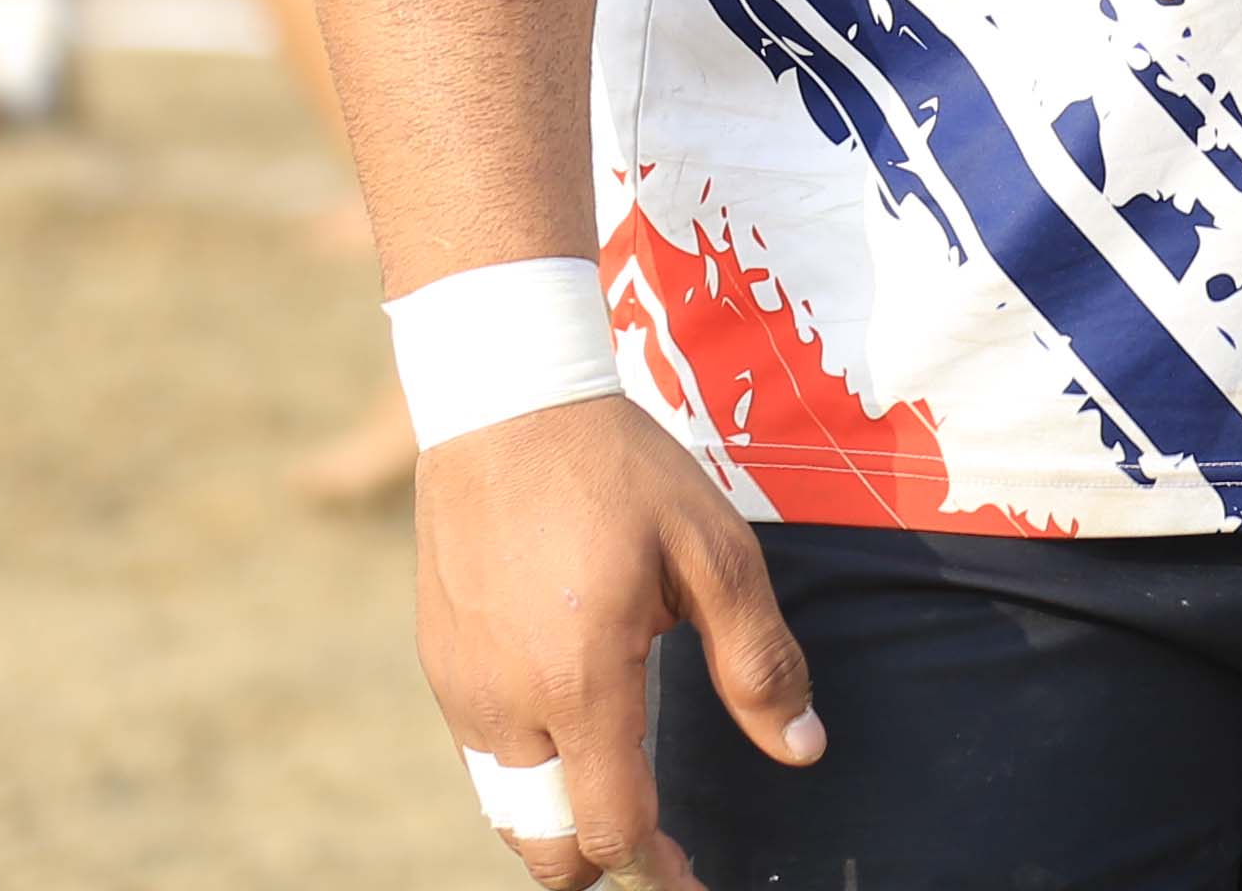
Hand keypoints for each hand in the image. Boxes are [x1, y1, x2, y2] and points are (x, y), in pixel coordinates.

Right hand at [413, 396, 820, 890]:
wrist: (504, 399)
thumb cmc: (620, 470)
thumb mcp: (714, 553)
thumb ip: (758, 662)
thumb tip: (802, 750)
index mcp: (580, 683)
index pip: (611, 830)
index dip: (661, 870)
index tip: (699, 880)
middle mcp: (505, 704)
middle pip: (543, 848)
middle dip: (603, 862)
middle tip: (664, 845)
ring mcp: (460, 688)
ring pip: (506, 809)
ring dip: (561, 820)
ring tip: (622, 791)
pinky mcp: (439, 663)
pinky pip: (481, 757)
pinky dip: (529, 773)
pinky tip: (576, 728)